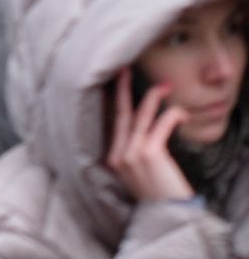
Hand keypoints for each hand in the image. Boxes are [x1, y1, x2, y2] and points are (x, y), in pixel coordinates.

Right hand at [106, 68, 197, 202]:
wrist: (167, 218)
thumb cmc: (157, 199)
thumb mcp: (137, 178)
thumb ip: (132, 158)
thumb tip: (141, 136)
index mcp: (111, 159)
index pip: (110, 124)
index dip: (114, 104)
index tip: (116, 88)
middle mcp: (117, 154)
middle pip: (119, 115)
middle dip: (122, 91)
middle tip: (123, 71)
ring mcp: (131, 153)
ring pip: (140, 117)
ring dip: (152, 98)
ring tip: (162, 86)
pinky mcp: (149, 154)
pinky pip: (160, 125)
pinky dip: (170, 115)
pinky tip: (179, 112)